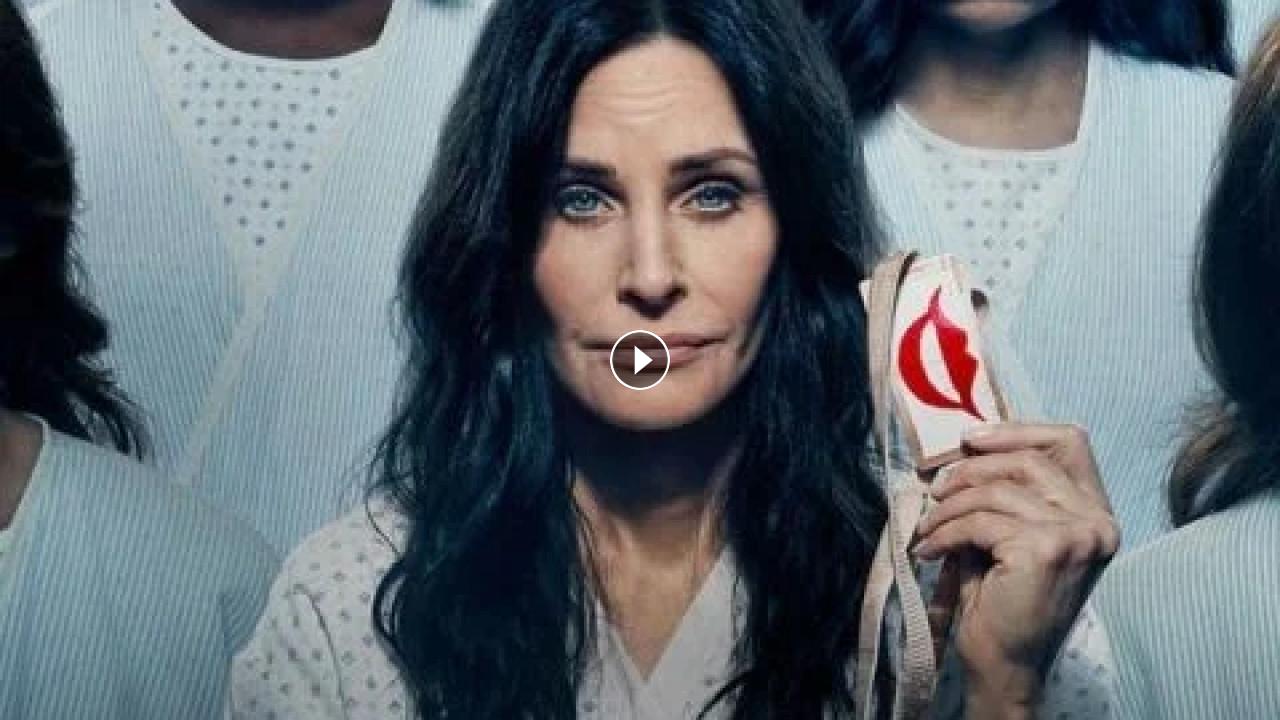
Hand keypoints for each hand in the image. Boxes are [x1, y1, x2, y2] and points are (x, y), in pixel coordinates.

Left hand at [913, 422, 1118, 714]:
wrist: (1004, 662)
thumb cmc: (1004, 596)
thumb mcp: (1010, 530)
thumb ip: (1006, 489)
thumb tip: (965, 443)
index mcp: (1097, 511)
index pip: (1071, 441)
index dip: (1017, 431)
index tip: (970, 439)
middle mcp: (1098, 521)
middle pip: (1027, 460)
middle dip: (970, 470)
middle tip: (934, 490)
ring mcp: (1078, 535)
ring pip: (997, 491)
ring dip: (950, 507)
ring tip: (928, 528)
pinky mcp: (1047, 550)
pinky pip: (981, 521)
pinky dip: (946, 532)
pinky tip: (931, 550)